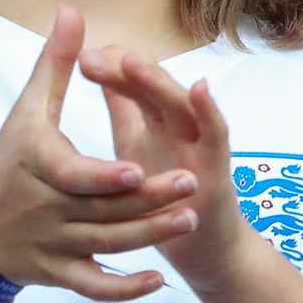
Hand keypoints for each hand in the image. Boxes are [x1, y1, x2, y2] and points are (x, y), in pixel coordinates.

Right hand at [0, 7, 200, 301]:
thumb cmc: (8, 158)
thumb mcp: (26, 108)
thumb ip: (55, 61)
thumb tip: (72, 10)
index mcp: (36, 164)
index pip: (71, 175)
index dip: (102, 177)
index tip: (135, 170)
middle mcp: (44, 208)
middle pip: (100, 209)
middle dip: (147, 201)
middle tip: (192, 185)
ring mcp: (52, 245)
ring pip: (105, 246)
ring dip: (148, 237)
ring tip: (190, 219)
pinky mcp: (59, 274)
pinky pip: (93, 287)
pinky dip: (124, 290)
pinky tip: (158, 282)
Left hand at [79, 47, 251, 292]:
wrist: (207, 249)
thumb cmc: (168, 196)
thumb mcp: (138, 147)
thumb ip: (124, 108)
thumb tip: (102, 66)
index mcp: (158, 121)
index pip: (134, 87)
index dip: (112, 70)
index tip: (82, 54)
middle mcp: (181, 126)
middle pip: (154, 90)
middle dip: (128, 70)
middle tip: (97, 53)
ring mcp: (202, 146)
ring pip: (182, 106)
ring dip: (159, 82)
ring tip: (134, 60)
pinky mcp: (220, 172)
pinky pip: (217, 137)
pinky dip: (211, 112)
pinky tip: (199, 89)